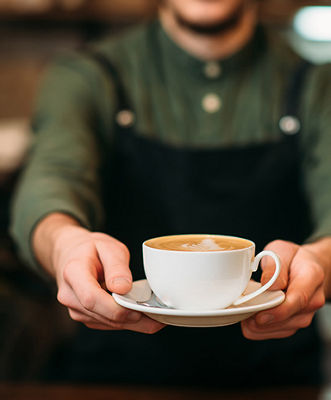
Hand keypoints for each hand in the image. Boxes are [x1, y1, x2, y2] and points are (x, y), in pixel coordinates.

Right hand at [34, 214, 163, 332]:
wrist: (72, 255)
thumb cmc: (91, 249)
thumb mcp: (107, 246)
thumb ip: (116, 266)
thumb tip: (123, 289)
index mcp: (73, 273)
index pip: (91, 298)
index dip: (117, 307)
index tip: (140, 307)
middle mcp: (70, 296)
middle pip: (103, 315)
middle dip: (133, 318)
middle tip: (160, 315)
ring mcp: (76, 310)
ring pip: (108, 323)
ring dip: (133, 323)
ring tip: (157, 316)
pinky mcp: (86, 317)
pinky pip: (109, 324)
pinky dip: (128, 322)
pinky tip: (144, 316)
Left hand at [241, 239, 325, 339]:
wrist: (305, 267)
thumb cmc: (292, 258)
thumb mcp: (281, 250)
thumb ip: (275, 265)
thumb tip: (267, 284)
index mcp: (312, 276)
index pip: (298, 299)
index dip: (278, 311)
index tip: (259, 316)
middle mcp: (312, 300)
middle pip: (288, 319)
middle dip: (263, 320)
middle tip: (241, 312)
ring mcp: (304, 314)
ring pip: (280, 329)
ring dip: (259, 325)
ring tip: (242, 312)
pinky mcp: (293, 323)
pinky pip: (275, 333)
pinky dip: (259, 329)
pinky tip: (247, 318)